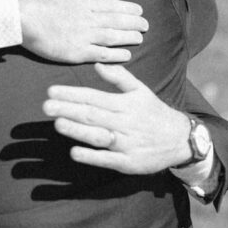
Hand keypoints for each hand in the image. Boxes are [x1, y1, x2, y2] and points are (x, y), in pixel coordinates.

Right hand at [17, 0, 147, 63]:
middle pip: (116, 20)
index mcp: (82, 3)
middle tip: (146, 25)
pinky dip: (115, 55)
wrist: (21, 17)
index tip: (139, 10)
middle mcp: (87, 19)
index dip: (126, 8)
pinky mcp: (76, 52)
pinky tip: (127, 55)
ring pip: (112, 37)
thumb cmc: (34, 1)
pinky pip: (101, 54)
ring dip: (128, 37)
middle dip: (133, 23)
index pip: (110, 5)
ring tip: (140, 38)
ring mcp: (83, 36)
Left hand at [42, 63, 196, 173]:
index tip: (51, 91)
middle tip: (46, 106)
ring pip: (98, 135)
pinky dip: (92, 156)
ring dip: (77, 130)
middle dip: (68, 109)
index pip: (93, 97)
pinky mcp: (129, 162)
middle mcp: (124, 122)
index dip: (72, 94)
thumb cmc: (154, 112)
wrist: (181, 139)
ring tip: (57, 124)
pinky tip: (74, 152)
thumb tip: (97, 64)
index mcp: (124, 104)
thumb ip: (119, 77)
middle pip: (92, 115)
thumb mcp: (140, 90)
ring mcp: (126, 143)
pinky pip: (108, 159)